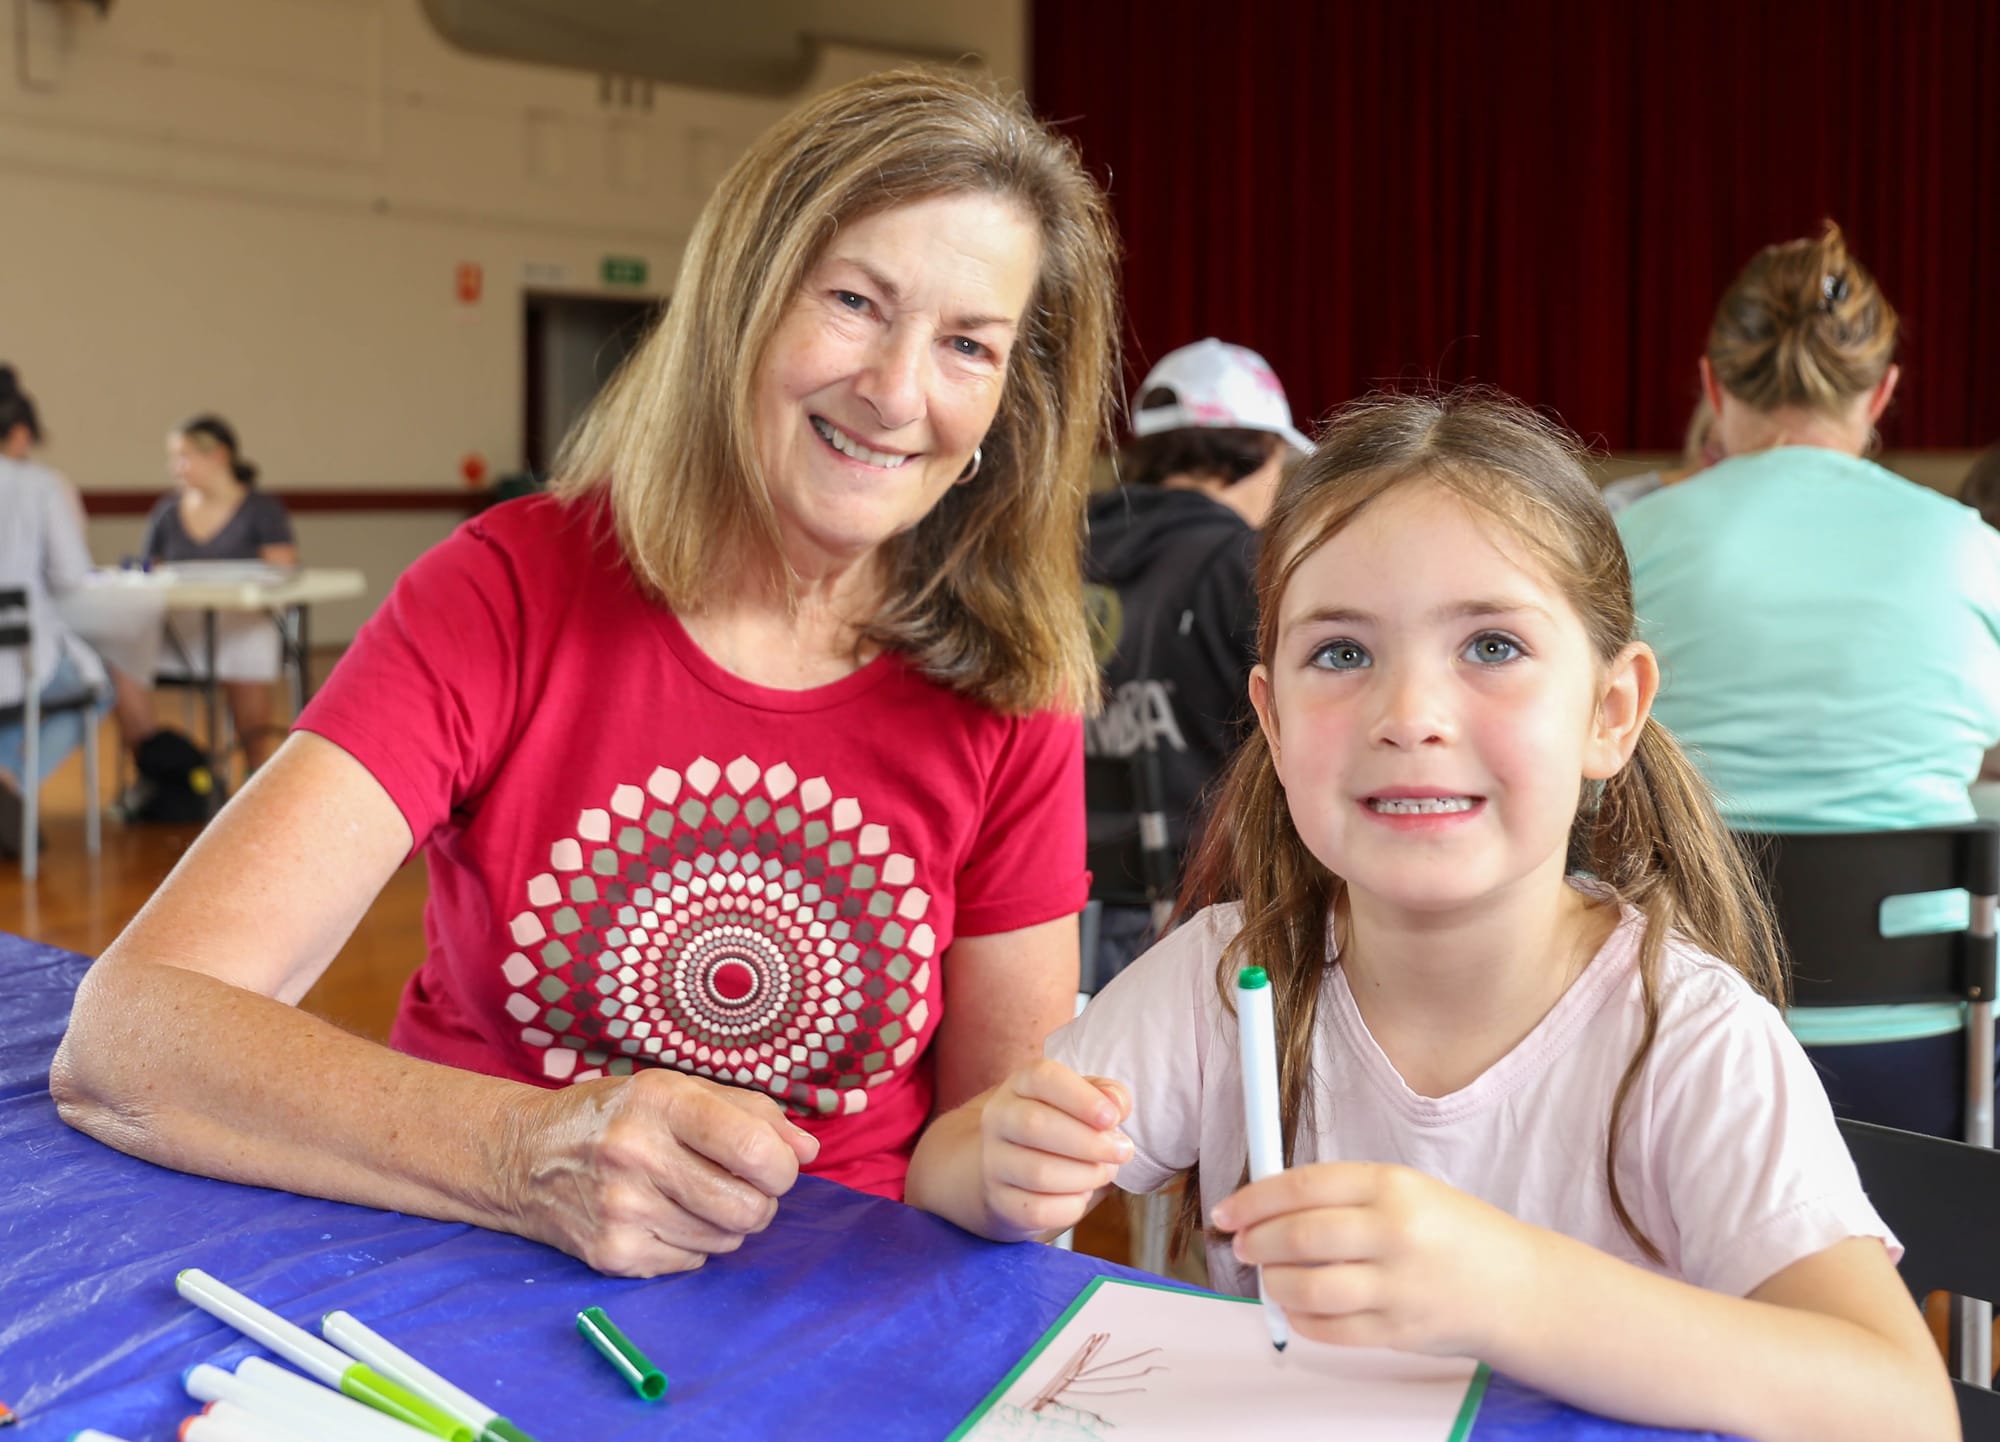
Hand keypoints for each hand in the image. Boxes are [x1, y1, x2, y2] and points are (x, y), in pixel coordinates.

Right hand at [503, 1069, 819, 1276]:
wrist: (524, 1158)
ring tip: (693, 1196)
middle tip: (739, 1185)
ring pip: (727, 1240)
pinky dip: (693, 1244)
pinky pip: (693, 1263)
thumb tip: (808, 1151)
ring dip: (727, 1223)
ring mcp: (622, 1211)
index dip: (783, 1165)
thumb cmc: (618, 1116)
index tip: (775, 1163)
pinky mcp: (613, 1255)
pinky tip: (664, 1216)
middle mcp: (637, 1155)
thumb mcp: (680, 1090)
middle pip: (750, 1207)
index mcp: (661, 1101)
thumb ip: (753, 1113)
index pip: (753, 1146)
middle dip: (762, 1200)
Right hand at [978, 1059, 1133, 1239]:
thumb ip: (1109, 1095)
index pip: (1043, 1078)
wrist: (1012, 1167)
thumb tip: (1117, 1106)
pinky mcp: (1000, 1200)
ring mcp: (994, 1161)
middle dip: (1089, 1142)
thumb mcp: (1083, 1100)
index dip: (1081, 1098)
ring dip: (1085, 1176)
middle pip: (1035, 1125)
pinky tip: (1082, 1194)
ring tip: (1104, 1172)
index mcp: (1021, 1084)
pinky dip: (1071, 1206)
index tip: (1112, 1118)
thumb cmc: (1060, 1124)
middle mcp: (999, 1118)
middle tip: (1122, 1152)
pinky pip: (1038, 1210)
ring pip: (1038, 1173)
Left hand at [1212, 1162, 1538, 1356]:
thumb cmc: (1457, 1234)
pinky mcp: (1399, 1332)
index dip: (1254, 1199)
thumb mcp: (1408, 1189)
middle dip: (1257, 1242)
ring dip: (1274, 1283)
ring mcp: (1398, 1287)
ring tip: (1270, 1277)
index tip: (1229, 1210)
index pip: (1302, 1187)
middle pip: (1298, 1237)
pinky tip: (1297, 1307)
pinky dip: (1302, 1319)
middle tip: (1244, 1245)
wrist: (1519, 1288)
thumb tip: (1270, 1205)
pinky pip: (1329, 1329)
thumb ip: (1343, 1195)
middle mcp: (1394, 1233)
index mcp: (1393, 1186)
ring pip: (1307, 1288)